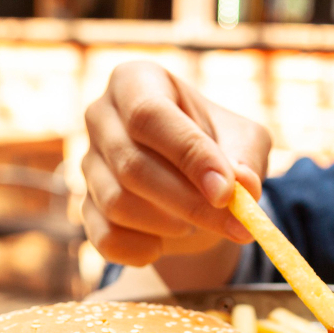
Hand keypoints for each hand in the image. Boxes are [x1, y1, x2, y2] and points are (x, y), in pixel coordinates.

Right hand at [82, 61, 271, 267]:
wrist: (195, 188)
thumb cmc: (218, 152)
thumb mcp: (245, 143)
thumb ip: (247, 160)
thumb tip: (243, 186)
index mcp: (136, 81)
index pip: (150, 115)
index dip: (189, 155)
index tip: (226, 192)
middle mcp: (101, 117)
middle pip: (132, 165)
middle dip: (188, 202)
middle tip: (233, 223)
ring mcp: (88, 165)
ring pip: (118, 204)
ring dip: (169, 225)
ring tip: (199, 223)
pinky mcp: (86, 209)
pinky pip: (106, 238)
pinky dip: (142, 251)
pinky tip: (165, 245)